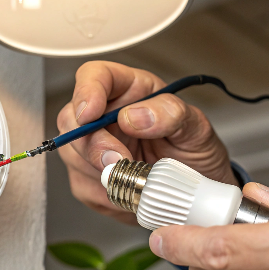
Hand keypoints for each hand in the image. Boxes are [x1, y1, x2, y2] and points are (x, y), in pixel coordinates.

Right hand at [57, 61, 234, 224]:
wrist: (196, 191)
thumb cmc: (196, 152)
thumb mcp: (197, 128)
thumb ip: (171, 114)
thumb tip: (135, 116)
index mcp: (131, 91)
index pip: (95, 76)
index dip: (86, 91)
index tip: (90, 114)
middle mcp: (107, 114)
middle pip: (72, 118)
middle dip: (92, 144)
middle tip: (119, 160)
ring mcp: (95, 145)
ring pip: (71, 154)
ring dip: (100, 172)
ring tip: (137, 179)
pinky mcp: (90, 176)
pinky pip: (83, 185)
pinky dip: (105, 194)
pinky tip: (130, 192)